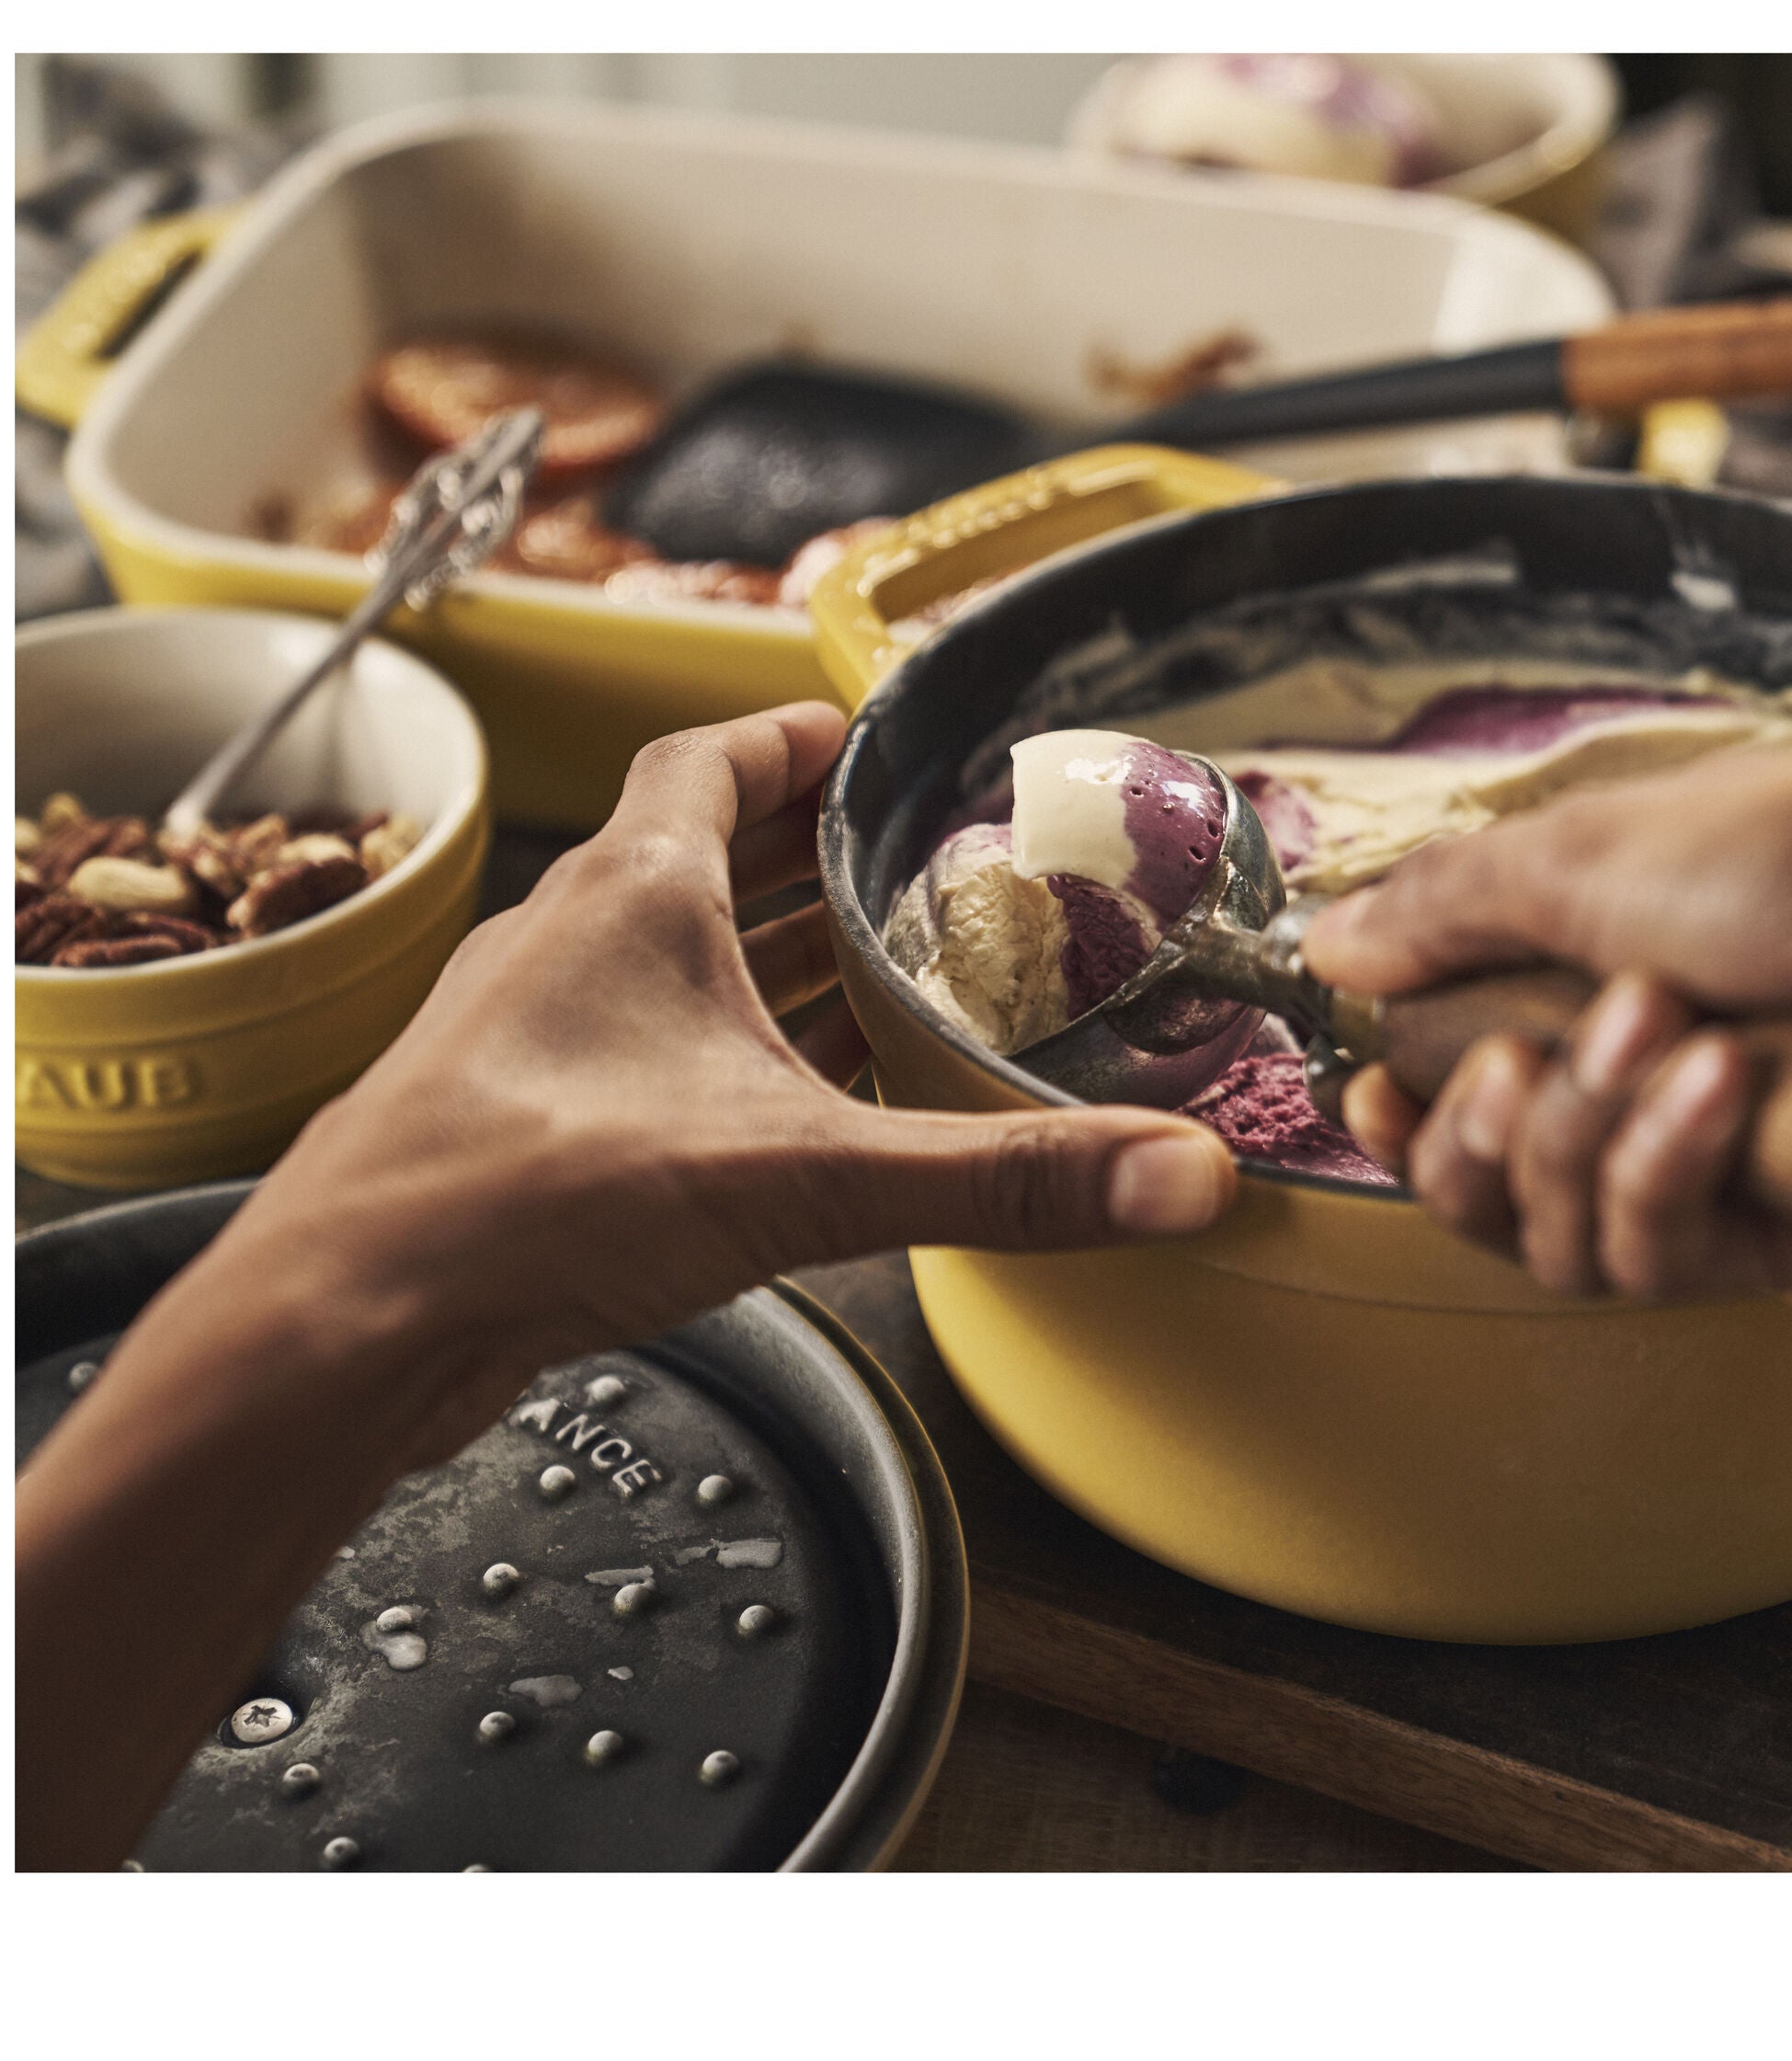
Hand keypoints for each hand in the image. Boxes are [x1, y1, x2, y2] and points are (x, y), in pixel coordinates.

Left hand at [183, 700, 1238, 1471]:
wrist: (346, 1325)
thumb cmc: (526, 1198)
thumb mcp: (808, 1175)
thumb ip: (1003, 1175)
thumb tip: (1176, 1174)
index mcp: (635, 894)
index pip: (711, 758)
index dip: (793, 739)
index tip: (862, 735)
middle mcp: (575, 942)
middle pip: (702, 854)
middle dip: (812, 852)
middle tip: (914, 860)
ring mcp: (537, 1034)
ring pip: (669, 961)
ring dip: (766, 960)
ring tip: (876, 981)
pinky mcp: (522, 1124)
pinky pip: (642, 1054)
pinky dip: (721, 1056)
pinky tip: (784, 1116)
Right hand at [1301, 740, 1791, 1300]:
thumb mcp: (1596, 849)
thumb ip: (1450, 910)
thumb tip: (1335, 944)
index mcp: (1606, 980)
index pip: (1463, 1092)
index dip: (1405, 1115)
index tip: (1375, 1098)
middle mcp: (1656, 1088)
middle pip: (1489, 1188)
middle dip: (1484, 1128)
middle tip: (1525, 1060)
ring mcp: (1724, 1172)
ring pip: (1561, 1236)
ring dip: (1588, 1133)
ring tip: (1671, 1039)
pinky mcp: (1788, 1243)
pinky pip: (1658, 1255)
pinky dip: (1669, 1166)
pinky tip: (1724, 1088)